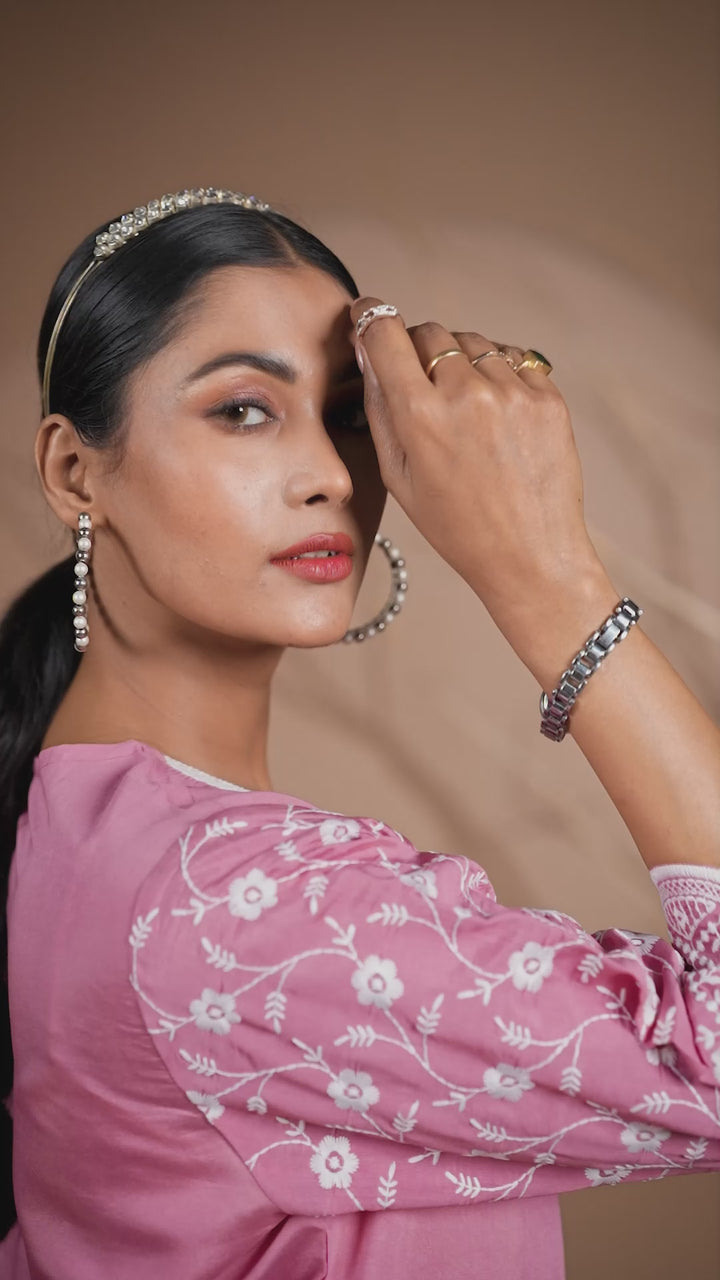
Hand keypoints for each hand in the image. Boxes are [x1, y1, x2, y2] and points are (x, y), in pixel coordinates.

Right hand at [349, 296, 605, 620]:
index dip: (370, 317)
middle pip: (429, 332)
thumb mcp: (399, 477)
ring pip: (472, 342)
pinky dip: (498, 374)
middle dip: (418, 350)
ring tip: (466, 412)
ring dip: (460, 362)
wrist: (531, 555)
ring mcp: (512, 391)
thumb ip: (379, 408)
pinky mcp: (546, 396)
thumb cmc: (458, 526)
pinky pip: (512, 358)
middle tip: (423, 389)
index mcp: (421, 415)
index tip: (367, 315)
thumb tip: (366, 351)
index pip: (386, 332)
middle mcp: (467, 393)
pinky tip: (496, 415)